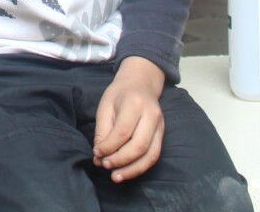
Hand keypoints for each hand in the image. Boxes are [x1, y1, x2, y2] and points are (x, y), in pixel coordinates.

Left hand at [92, 57, 165, 182]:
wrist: (140, 83)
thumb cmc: (119, 94)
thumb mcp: (105, 106)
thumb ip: (102, 131)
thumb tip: (99, 156)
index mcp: (134, 102)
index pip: (123, 131)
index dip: (109, 147)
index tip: (97, 153)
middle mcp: (151, 115)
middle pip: (139, 145)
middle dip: (120, 160)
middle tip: (105, 166)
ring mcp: (160, 126)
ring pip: (150, 155)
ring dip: (132, 170)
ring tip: (115, 176)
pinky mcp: (162, 135)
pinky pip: (154, 156)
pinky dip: (140, 167)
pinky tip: (127, 172)